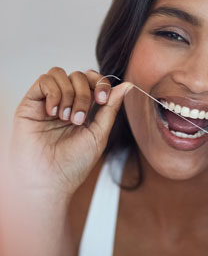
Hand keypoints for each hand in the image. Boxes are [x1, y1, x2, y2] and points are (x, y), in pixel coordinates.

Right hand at [11, 67, 132, 198]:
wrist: (50, 181)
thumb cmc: (74, 164)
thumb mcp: (99, 133)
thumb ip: (111, 107)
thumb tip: (127, 85)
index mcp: (84, 108)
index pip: (93, 80)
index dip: (100, 82)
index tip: (102, 99)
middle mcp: (66, 102)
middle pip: (79, 75)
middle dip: (85, 93)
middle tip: (80, 118)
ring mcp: (48, 101)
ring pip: (61, 73)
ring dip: (69, 94)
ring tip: (66, 119)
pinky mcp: (31, 103)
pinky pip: (44, 80)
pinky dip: (54, 93)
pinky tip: (53, 113)